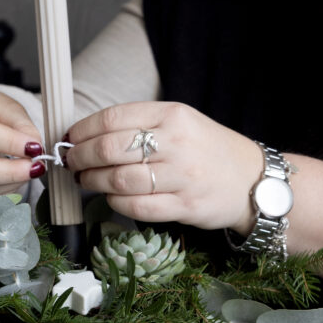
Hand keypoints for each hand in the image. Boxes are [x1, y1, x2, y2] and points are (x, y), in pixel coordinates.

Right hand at [0, 89, 45, 205]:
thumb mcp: (1, 106)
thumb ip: (20, 123)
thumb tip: (34, 146)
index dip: (10, 144)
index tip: (35, 148)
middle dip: (11, 172)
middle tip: (36, 167)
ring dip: (10, 185)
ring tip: (26, 171)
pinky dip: (1, 195)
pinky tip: (11, 181)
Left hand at [65, 102, 261, 232]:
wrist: (252, 180)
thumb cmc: (206, 149)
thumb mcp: (179, 122)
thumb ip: (138, 125)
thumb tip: (86, 135)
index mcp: (171, 115)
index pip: (112, 118)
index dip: (82, 130)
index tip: (69, 139)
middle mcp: (176, 143)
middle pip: (109, 149)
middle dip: (80, 158)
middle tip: (72, 163)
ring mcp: (182, 176)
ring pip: (118, 180)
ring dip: (93, 182)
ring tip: (86, 180)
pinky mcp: (186, 206)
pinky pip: (137, 207)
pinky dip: (115, 203)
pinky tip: (111, 197)